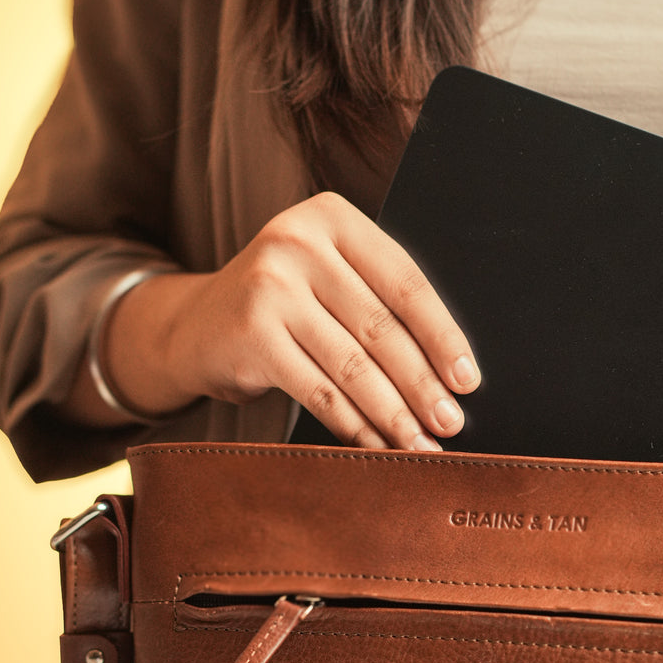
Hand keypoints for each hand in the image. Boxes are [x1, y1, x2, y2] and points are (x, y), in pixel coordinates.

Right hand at [105, 191, 480, 449]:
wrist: (195, 325)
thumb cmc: (284, 306)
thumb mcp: (330, 279)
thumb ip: (379, 301)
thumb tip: (452, 372)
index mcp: (333, 217)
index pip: (405, 283)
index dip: (442, 336)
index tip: (468, 381)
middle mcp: (298, 242)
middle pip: (381, 327)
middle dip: (422, 384)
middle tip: (450, 423)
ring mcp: (270, 286)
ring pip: (352, 365)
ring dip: (393, 414)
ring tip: (420, 444)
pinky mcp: (251, 333)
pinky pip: (318, 390)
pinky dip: (353, 425)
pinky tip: (376, 445)